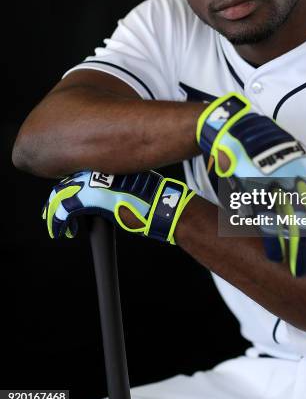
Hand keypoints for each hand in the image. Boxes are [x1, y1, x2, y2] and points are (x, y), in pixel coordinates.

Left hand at [42, 170, 195, 243]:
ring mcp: (95, 182)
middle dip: (55, 201)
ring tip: (55, 226)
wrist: (163, 206)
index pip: (77, 175)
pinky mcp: (92, 198)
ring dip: (54, 213)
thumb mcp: (132, 186)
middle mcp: (99, 170)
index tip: (62, 199)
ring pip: (62, 195)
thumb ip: (114, 185)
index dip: (67, 188)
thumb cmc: (153, 200)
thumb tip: (104, 193)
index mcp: (107, 166)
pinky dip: (58, 222)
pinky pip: (65, 210)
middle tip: (50, 215)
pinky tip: (61, 231)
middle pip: (66, 183)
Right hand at [197, 93, 305, 274]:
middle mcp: (301, 181)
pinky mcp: (256, 193)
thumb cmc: (277, 149)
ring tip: (301, 270)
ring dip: (299, 252)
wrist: (245, 131)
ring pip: (294, 226)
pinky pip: (266, 221)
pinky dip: (272, 242)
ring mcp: (278, 188)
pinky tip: (276, 258)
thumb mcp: (304, 158)